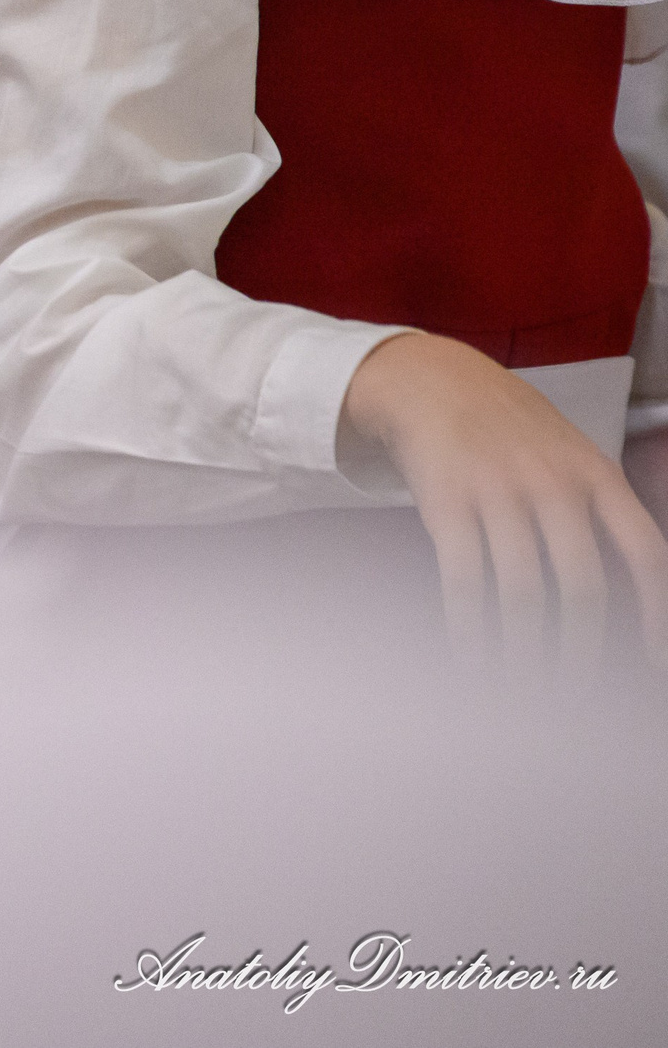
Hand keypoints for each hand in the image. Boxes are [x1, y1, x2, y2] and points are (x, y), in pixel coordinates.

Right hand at [343, 333, 667, 670]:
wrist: (429, 379)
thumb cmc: (505, 429)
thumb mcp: (569, 454)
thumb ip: (596, 510)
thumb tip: (622, 596)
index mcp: (596, 476)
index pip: (645, 556)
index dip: (656, 616)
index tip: (652, 667)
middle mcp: (554, 486)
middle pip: (582, 588)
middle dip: (579, 654)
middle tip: (569, 696)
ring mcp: (498, 493)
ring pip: (523, 593)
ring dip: (522, 654)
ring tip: (518, 690)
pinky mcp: (446, 502)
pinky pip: (464, 580)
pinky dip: (469, 629)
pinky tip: (470, 658)